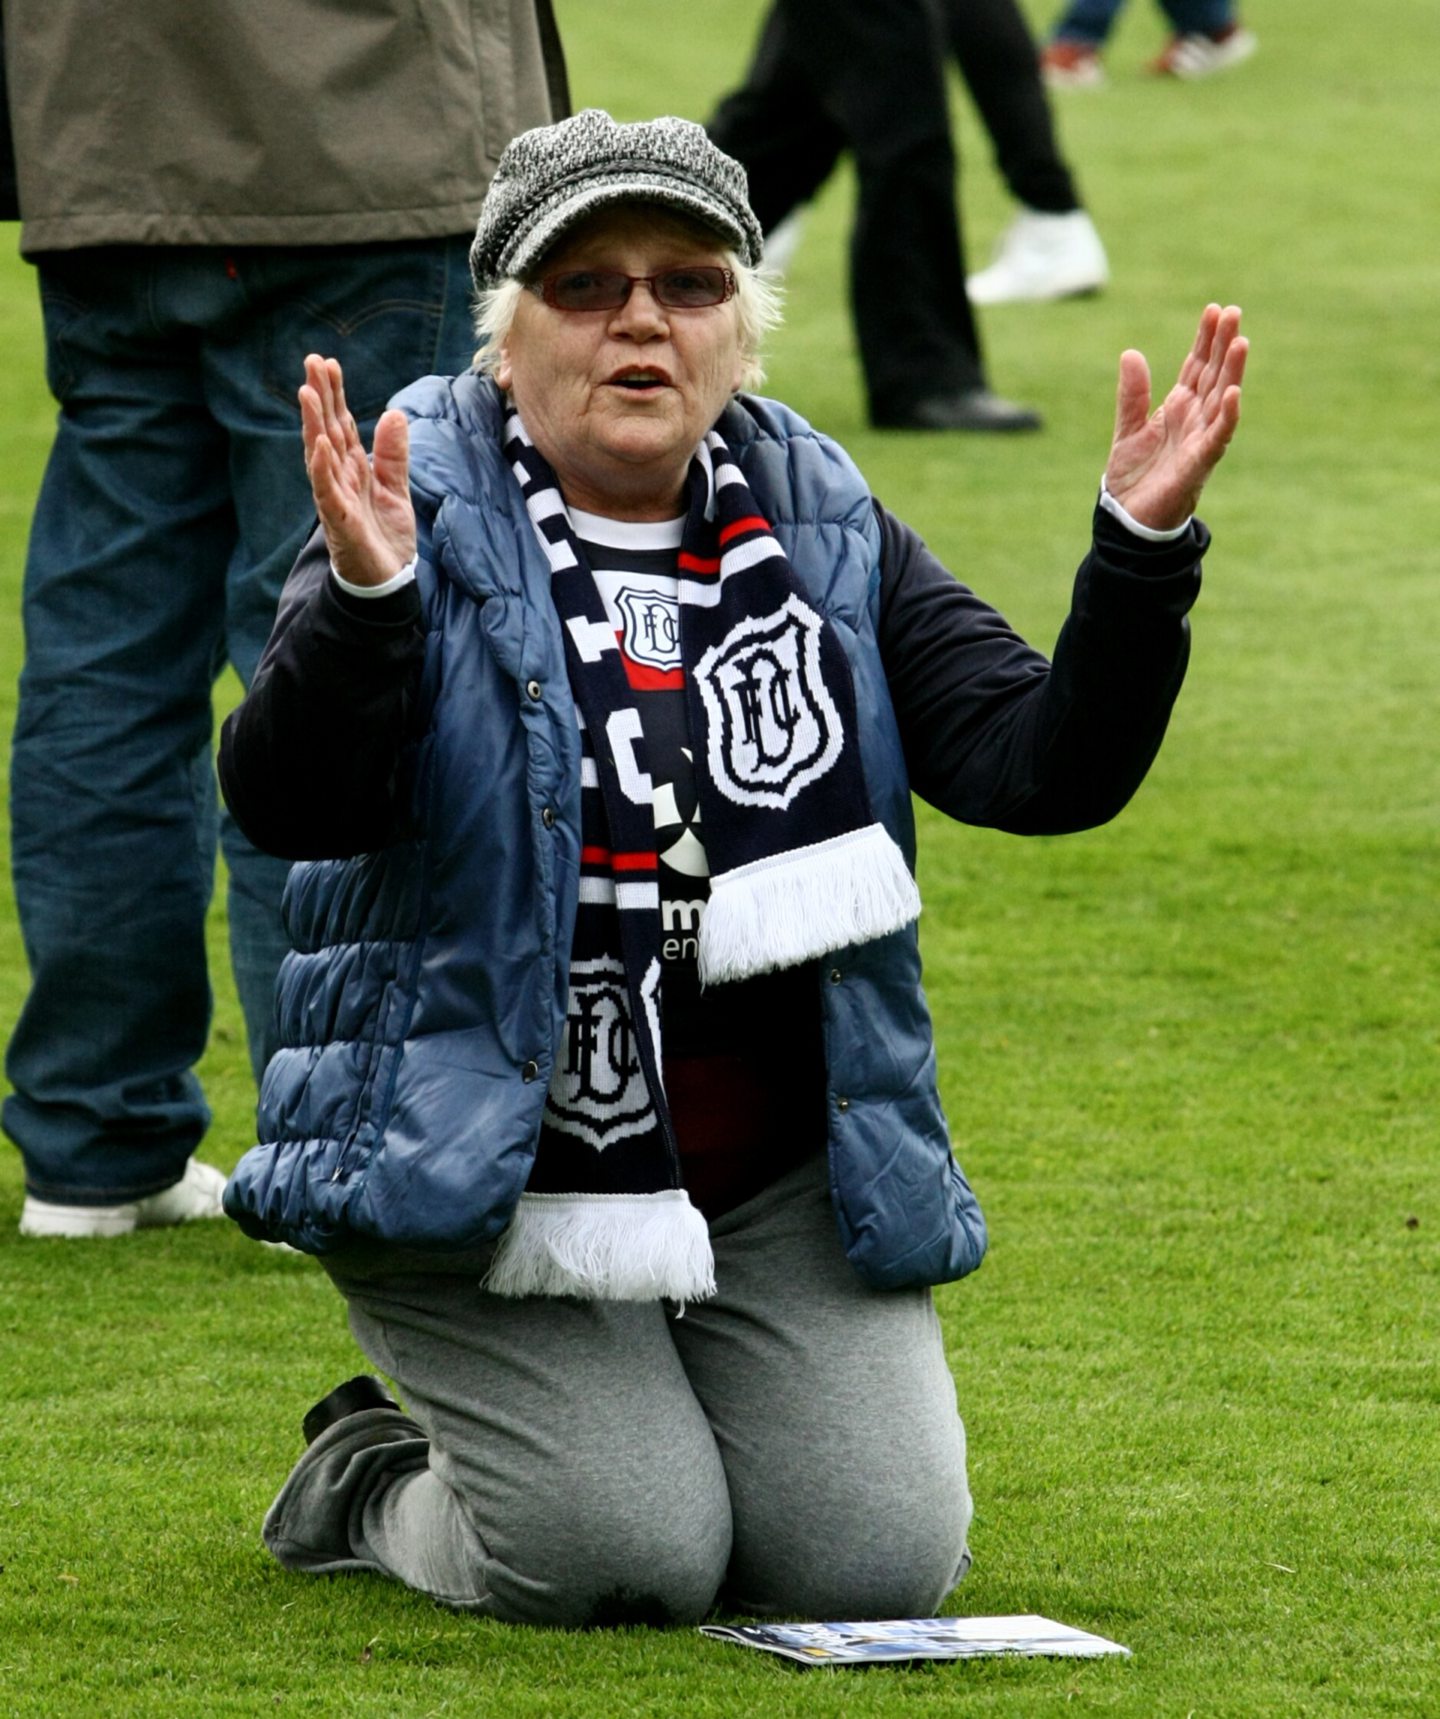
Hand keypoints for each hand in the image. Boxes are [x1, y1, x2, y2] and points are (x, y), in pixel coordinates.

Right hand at [299, 355, 415, 585]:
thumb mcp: (395, 488)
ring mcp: (335, 499)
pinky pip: (327, 491)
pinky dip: (322, 468)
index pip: (341, 425)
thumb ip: (392, 454)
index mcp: (353, 470)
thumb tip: (394, 414)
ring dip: (313, 423)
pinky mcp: (339, 522)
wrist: (386, 581)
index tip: (328, 363)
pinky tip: (318, 444)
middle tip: (311, 360)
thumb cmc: (385, 537)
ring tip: (307, 391)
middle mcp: (339, 479)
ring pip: (321, 455)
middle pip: (327, 430)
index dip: (335, 395)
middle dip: (319, 396)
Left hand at [1103, 304, 1247, 531]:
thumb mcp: (1128, 428)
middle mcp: (1195, 419)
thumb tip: (1131, 353)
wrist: (1128, 519)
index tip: (1214, 310)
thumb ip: (1132, 395)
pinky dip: (1228, 415)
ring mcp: (1200, 439)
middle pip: (1214, 375)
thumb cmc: (1134, 476)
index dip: (1205, 339)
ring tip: (1240, 341)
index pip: (1197, 366)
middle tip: (1233, 312)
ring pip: (1222, 399)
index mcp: (1179, 408)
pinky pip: (1218, 436)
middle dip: (1223, 345)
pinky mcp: (1199, 463)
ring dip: (1232, 372)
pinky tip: (1234, 392)